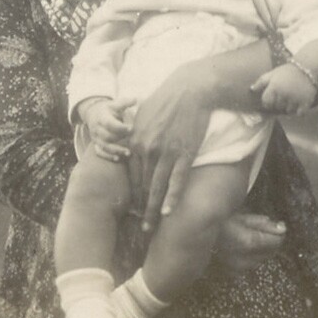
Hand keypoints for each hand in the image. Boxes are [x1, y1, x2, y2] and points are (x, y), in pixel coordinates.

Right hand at [80, 97, 134, 161]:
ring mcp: (96, 138)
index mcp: (102, 117)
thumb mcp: (114, 104)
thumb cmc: (107, 109)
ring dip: (116, 151)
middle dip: (120, 139)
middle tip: (133, 141)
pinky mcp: (96, 144)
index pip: (109, 123)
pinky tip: (118, 158)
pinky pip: (100, 152)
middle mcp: (97, 128)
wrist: (93, 113)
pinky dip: (107, 156)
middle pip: (107, 136)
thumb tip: (136, 100)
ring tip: (128, 153)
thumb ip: (125, 102)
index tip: (131, 128)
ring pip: (104, 146)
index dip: (120, 127)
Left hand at [128, 65, 213, 231]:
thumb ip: (134, 133)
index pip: (131, 175)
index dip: (133, 195)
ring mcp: (166, 152)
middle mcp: (148, 149)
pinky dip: (172, 198)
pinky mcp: (184, 153)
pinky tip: (168, 212)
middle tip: (141, 228)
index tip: (134, 210)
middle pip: (142, 186)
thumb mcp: (142, 114)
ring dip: (153, 210)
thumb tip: (127, 145)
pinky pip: (176, 180)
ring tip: (151, 227)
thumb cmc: (166, 99)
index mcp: (135, 141)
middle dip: (141, 209)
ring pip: (157, 188)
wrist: (190, 89)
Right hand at [214, 212, 286, 275]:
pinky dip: (252, 258)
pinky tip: (245, 249)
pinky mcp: (231, 273)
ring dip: (262, 250)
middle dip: (271, 242)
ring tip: (255, 237)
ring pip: (260, 261)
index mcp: (247, 242)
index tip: (281, 226)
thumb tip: (282, 228)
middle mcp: (243, 259)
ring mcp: (237, 268)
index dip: (279, 234)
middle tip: (268, 230)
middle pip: (268, 253)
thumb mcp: (241, 217)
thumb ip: (262, 224)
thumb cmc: (218, 221)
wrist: (196, 234)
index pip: (273, 242)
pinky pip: (249, 266)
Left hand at [251, 64, 316, 113]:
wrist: (306, 68)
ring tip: (293, 98)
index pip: (266, 103)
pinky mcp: (305, 102)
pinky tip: (299, 104)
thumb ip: (260, 82)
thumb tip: (251, 89)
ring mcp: (295, 99)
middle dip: (279, 104)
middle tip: (284, 96)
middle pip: (277, 107)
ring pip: (288, 111)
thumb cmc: (286, 71)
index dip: (268, 102)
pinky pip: (299, 114)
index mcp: (274, 87)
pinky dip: (299, 111)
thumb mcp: (272, 74)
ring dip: (289, 107)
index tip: (272, 99)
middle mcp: (284, 94)